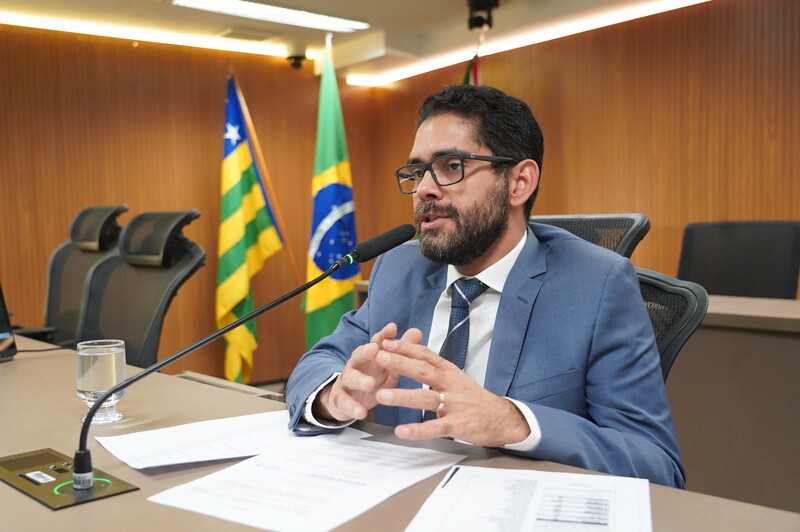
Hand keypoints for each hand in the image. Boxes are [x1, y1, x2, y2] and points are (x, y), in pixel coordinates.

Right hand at [314, 323, 422, 421]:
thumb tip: (416, 332)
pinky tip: (361, 412)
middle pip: (358, 355)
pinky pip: (344, 402)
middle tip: (374, 349)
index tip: (392, 328)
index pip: (376, 342)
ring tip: (370, 383)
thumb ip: (400, 352)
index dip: (383, 335)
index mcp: (369, 356)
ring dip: (359, 380)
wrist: (346, 401)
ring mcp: (346, 381)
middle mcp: (356, 365)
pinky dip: (352, 407)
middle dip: (366, 351)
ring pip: (350, 377)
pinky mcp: (339, 398)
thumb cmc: (370, 380)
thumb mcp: (388, 368)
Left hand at [373, 339, 529, 446]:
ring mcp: (455, 405)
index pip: (425, 355)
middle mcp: (451, 385)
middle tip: (379, 357)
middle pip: (423, 370)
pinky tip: (402, 431)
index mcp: (449, 372)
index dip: (406, 348)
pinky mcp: (458, 425)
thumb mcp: (456, 378)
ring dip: (403, 396)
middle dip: (400, 363)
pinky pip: (435, 428)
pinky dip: (418, 430)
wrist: (503, 418)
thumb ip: (435, 368)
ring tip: (382, 395)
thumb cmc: (475, 399)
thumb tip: (412, 353)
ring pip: (426, 398)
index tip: (386, 342)